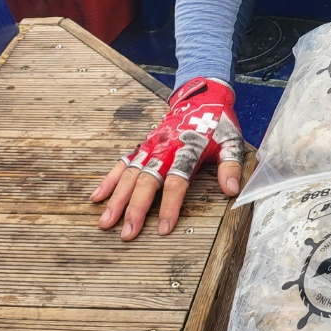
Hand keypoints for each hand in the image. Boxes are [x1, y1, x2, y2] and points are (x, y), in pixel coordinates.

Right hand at [93, 77, 243, 240]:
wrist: (202, 97)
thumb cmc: (215, 123)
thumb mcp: (231, 141)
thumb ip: (230, 166)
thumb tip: (232, 189)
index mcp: (187, 149)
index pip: (176, 182)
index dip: (170, 206)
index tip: (164, 228)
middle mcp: (164, 149)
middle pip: (147, 181)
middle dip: (135, 208)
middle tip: (127, 233)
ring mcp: (150, 147)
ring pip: (130, 175)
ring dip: (117, 199)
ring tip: (106, 222)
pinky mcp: (142, 145)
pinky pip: (122, 163)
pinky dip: (109, 180)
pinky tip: (98, 197)